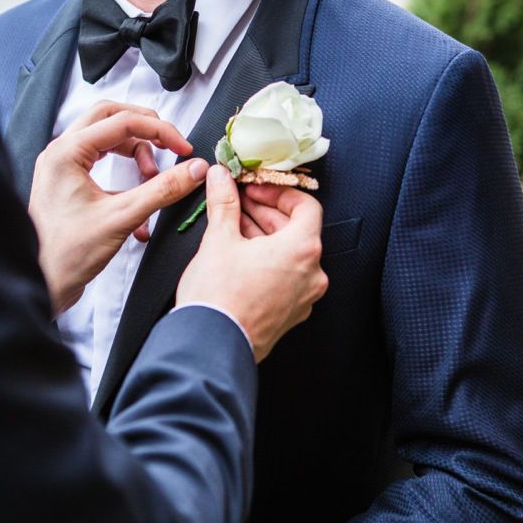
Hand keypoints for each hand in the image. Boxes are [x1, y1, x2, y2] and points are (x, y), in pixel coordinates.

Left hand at [29, 102, 207, 315]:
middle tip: (171, 145)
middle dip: (146, 130)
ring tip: (152, 181)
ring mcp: (63, 167)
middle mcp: (61, 153)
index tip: (183, 148)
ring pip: (107, 140)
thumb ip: (162, 189)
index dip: (160, 131)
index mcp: (66, 152)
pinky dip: (126, 176)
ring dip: (136, 154)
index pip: (122, 121)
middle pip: (111, 118)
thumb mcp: (123, 217)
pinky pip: (103, 163)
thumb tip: (193, 169)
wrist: (44, 282)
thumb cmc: (66, 254)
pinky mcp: (69, 183)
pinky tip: (139, 205)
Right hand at [176, 166, 327, 360]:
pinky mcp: (290, 314)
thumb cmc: (219, 296)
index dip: (278, 193)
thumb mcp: (218, 239)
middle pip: (297, 230)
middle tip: (238, 203)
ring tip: (233, 227)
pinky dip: (267, 262)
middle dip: (266, 213)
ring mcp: (303, 297)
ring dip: (265, 236)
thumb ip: (224, 203)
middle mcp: (311, 274)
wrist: (212, 344)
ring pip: (289, 255)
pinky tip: (239, 257)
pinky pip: (285, 278)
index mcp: (302, 250)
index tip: (255, 190)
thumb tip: (221, 178)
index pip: (306, 206)